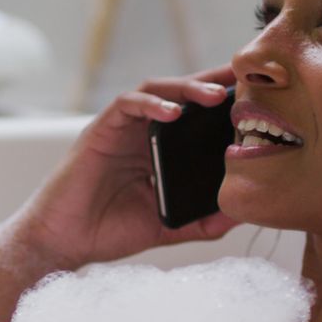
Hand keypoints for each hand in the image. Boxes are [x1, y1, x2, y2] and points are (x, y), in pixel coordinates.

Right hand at [13, 65, 240, 268]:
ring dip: (187, 88)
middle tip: (245, 79)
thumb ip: (203, 220)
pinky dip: (151, 104)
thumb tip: (243, 213)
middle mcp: (142, 132)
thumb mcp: (168, 227)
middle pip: (181, 94)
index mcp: (160, 150)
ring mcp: (121, 129)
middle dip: (213, 82)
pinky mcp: (99, 130)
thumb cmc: (109, 232)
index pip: (195, 116)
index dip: (224, 102)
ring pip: (156, 91)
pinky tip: (173, 112)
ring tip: (217, 96)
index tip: (258, 97)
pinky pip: (126, 105)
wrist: (63, 242)